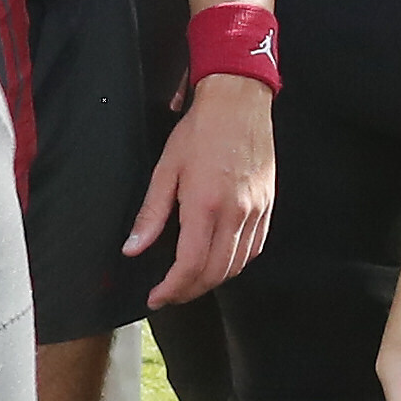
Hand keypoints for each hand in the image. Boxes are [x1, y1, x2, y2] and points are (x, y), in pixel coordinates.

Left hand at [126, 75, 275, 307]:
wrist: (239, 103)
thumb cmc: (201, 130)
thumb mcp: (166, 169)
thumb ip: (150, 214)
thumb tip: (133, 247)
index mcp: (205, 205)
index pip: (190, 265)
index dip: (172, 289)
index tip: (157, 297)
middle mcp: (235, 212)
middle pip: (214, 273)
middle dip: (189, 291)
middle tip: (169, 294)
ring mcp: (256, 211)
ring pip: (237, 265)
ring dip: (212, 280)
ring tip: (191, 281)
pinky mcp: (267, 205)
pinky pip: (254, 248)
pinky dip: (236, 263)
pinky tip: (220, 260)